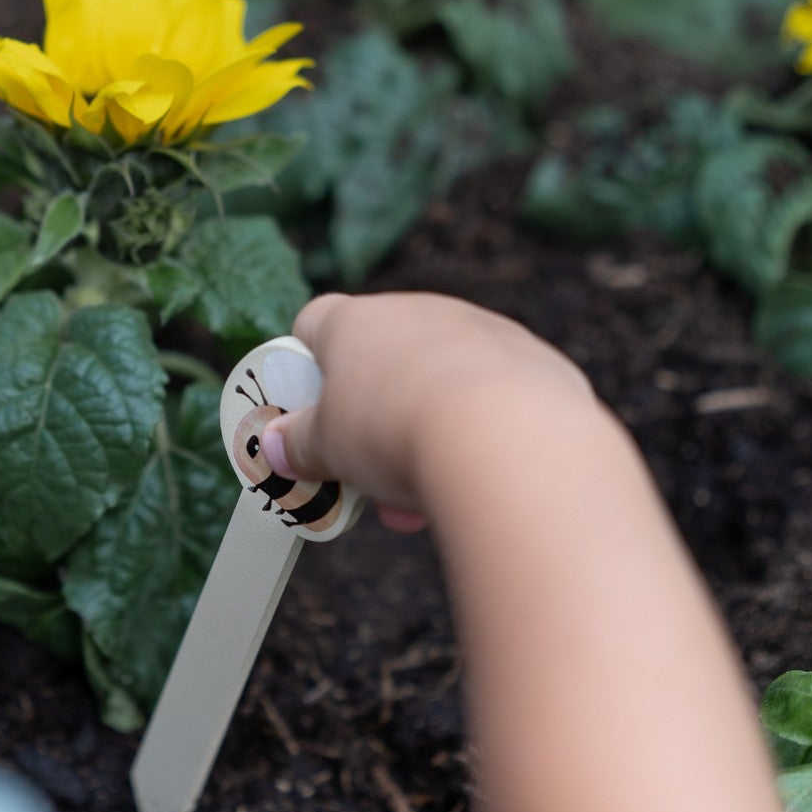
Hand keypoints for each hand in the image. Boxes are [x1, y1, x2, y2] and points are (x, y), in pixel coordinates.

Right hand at [263, 293, 596, 526]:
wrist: (508, 439)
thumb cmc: (397, 433)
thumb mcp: (327, 449)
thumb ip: (299, 444)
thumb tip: (276, 446)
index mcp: (358, 320)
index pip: (315, 322)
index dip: (305, 368)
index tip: (307, 416)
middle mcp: (421, 311)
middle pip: (382, 360)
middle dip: (371, 421)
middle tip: (365, 476)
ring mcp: (483, 331)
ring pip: (440, 382)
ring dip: (423, 433)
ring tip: (418, 500)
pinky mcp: (535, 362)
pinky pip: (495, 397)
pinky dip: (481, 435)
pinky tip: (479, 481)